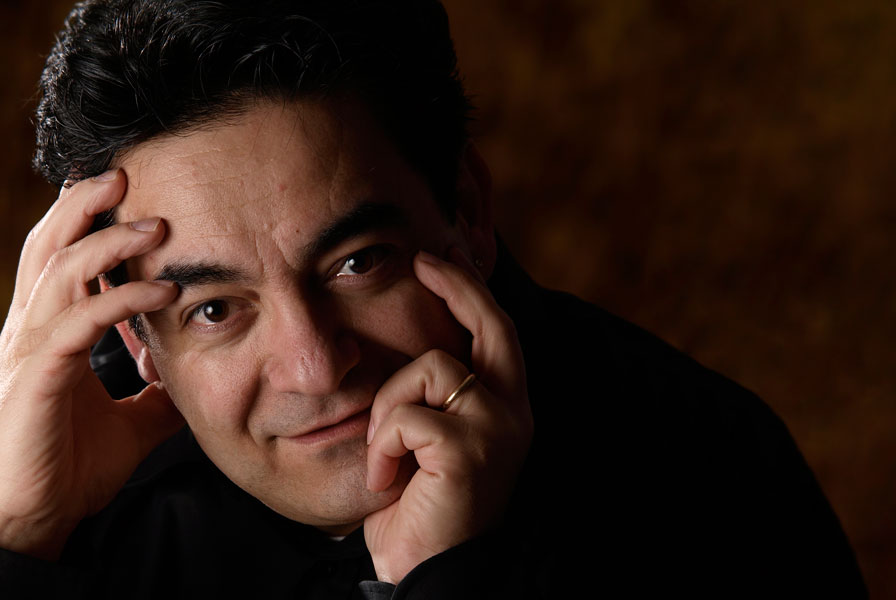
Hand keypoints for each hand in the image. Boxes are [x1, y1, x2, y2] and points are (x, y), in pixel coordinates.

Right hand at [0, 170, 182, 558]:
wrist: (24, 525)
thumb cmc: (66, 473)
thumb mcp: (129, 424)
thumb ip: (155, 392)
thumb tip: (189, 372)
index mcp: (47, 333)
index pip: (62, 258)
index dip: (86, 220)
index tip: (124, 188)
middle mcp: (30, 330)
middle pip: (48, 245)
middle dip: (84, 204)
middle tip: (125, 170)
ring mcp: (28, 351)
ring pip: (59, 272)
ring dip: (108, 241)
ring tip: (154, 221)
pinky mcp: (36, 379)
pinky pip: (79, 323)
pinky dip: (120, 299)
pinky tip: (161, 290)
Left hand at [362, 249, 534, 582]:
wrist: (428, 573)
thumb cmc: (420, 512)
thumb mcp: (430, 440)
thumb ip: (435, 394)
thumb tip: (417, 338)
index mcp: (509, 409)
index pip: (496, 330)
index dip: (469, 287)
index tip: (441, 254)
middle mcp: (514, 413)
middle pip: (488, 322)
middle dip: (454, 282)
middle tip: (421, 258)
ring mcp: (497, 429)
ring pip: (427, 368)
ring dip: (388, 410)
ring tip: (387, 457)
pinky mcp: (468, 450)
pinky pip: (404, 415)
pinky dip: (380, 446)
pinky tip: (386, 481)